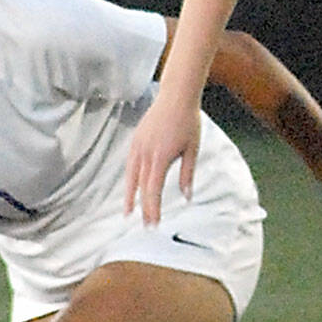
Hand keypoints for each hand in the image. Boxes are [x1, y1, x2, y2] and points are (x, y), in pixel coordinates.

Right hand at [124, 90, 201, 225]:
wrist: (177, 96)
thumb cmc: (188, 121)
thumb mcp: (192, 149)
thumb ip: (187, 174)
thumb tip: (187, 197)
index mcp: (160, 156)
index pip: (153, 189)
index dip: (152, 208)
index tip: (153, 223)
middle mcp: (146, 153)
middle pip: (141, 186)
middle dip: (143, 207)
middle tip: (145, 225)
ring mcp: (138, 145)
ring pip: (131, 176)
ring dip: (130, 195)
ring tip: (128, 211)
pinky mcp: (136, 140)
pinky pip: (130, 164)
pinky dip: (129, 178)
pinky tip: (131, 187)